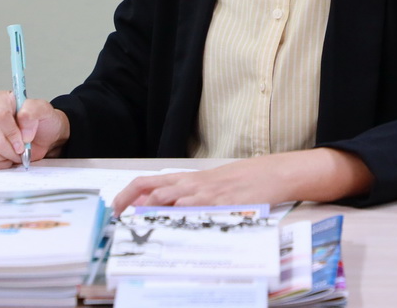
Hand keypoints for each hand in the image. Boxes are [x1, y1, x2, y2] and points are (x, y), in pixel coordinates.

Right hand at [0, 91, 69, 169]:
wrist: (44, 138)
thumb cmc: (43, 122)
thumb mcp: (45, 111)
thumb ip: (34, 110)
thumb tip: (21, 118)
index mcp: (1, 99)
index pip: (0, 116)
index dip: (12, 132)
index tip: (25, 139)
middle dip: (14, 148)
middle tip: (25, 147)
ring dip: (9, 155)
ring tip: (19, 150)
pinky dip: (3, 162)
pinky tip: (11, 155)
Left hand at [110, 148, 373, 214]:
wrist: (279, 172)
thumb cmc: (247, 181)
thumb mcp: (216, 186)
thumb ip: (194, 197)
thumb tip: (168, 212)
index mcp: (192, 179)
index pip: (152, 182)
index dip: (131, 194)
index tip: (117, 208)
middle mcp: (196, 184)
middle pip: (154, 189)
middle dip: (133, 204)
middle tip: (118, 219)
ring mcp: (211, 193)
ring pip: (173, 198)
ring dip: (153, 211)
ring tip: (137, 224)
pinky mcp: (227, 202)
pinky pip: (201, 209)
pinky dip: (185, 217)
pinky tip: (174, 225)